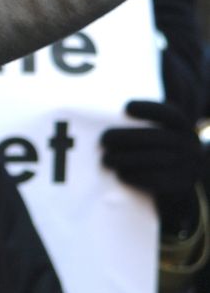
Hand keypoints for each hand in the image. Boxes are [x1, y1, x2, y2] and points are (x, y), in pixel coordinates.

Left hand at [101, 99, 202, 230]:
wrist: (179, 185)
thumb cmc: (161, 153)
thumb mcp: (162, 134)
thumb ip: (149, 120)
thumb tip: (120, 114)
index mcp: (183, 128)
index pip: (170, 114)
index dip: (150, 109)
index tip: (127, 107)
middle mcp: (189, 145)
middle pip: (158, 138)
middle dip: (127, 137)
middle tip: (104, 139)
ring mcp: (188, 166)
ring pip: (157, 159)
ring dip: (127, 158)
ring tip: (106, 159)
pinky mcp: (181, 185)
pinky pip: (158, 180)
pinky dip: (137, 176)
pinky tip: (121, 174)